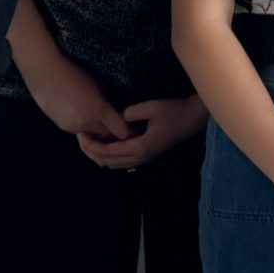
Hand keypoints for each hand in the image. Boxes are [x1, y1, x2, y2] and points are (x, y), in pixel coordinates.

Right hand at [24, 59, 130, 148]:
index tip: (133, 129)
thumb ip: (107, 100)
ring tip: (102, 124)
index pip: (121, 131)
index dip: (128, 132)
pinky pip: (79, 132)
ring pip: (92, 137)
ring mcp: (72, 127)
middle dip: (114, 135)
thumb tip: (114, 110)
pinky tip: (84, 117)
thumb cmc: (74, 73)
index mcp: (100, 111)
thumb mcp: (98, 84)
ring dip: (98, 133)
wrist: (44, 74)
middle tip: (119, 129)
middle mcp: (87, 123)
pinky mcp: (62, 127)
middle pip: (107, 137)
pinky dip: (85, 128)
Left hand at [78, 96, 209, 172]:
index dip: (91, 145)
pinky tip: (105, 145)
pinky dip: (110, 157)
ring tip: (89, 142)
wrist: (193, 118)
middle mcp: (141, 157)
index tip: (80, 134)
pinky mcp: (148, 155)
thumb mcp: (150, 107)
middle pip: (108, 162)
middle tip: (80, 138)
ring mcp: (145, 158)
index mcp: (140, 147)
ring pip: (115, 165)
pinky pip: (123, 162)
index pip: (108, 152)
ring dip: (100, 155)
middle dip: (92, 152)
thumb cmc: (173, 111)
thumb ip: (129, 113)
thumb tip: (114, 119)